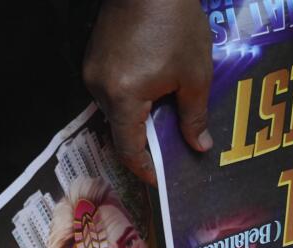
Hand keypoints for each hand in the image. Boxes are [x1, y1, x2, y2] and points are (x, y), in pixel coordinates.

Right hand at [83, 0, 213, 183]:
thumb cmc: (175, 23)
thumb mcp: (195, 75)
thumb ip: (194, 116)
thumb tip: (199, 147)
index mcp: (124, 97)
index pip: (128, 149)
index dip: (145, 169)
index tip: (159, 180)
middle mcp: (101, 88)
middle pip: (120, 130)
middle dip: (144, 143)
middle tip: (170, 149)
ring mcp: (92, 70)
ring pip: (115, 109)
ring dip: (137, 117)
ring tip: (164, 115)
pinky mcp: (93, 56)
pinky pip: (111, 89)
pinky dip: (130, 97)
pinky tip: (152, 89)